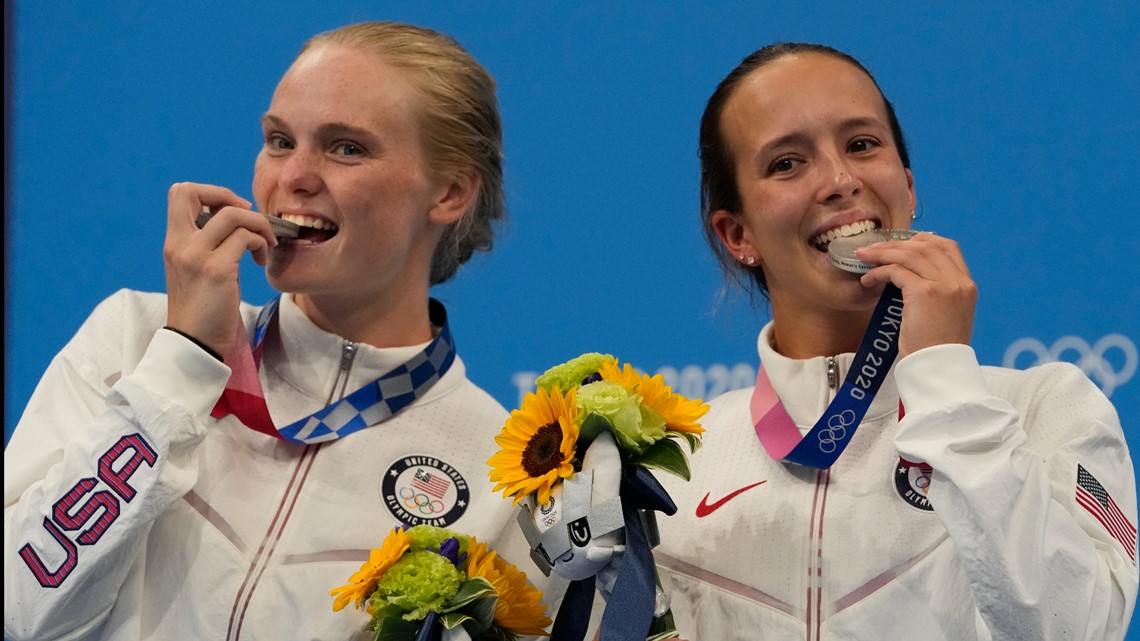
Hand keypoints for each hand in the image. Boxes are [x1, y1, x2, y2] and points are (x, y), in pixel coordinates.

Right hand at [163, 182, 276, 356]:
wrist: (195, 344)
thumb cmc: (203, 309)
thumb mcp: (198, 270)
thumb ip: (208, 245)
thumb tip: (235, 225)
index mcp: (173, 242)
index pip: (179, 193)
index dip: (210, 193)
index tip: (232, 211)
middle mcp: (179, 244)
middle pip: (192, 191)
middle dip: (227, 194)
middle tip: (248, 219)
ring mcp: (196, 256)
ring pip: (232, 214)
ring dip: (257, 224)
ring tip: (264, 246)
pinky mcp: (217, 270)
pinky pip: (246, 238)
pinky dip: (261, 243)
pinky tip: (261, 261)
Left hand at [856, 232, 975, 358]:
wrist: (939, 368)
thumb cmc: (936, 349)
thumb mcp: (946, 315)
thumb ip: (937, 293)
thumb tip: (907, 276)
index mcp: (967, 285)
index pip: (948, 247)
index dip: (922, 240)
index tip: (901, 244)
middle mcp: (958, 281)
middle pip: (925, 246)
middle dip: (896, 244)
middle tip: (873, 249)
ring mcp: (944, 285)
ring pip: (909, 254)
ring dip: (883, 254)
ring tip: (864, 258)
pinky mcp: (924, 293)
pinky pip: (896, 271)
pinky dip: (879, 272)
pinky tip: (868, 280)